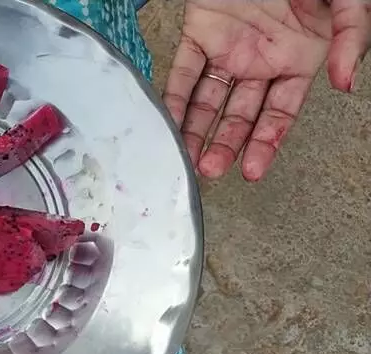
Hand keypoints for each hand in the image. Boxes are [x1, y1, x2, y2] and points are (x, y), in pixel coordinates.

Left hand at [163, 0, 369, 181]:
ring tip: (186, 156)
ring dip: (196, 129)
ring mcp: (229, 48)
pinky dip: (174, 95)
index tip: (252, 170)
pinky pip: (183, 69)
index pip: (279, 114)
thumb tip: (345, 83)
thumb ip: (351, 40)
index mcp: (298, 60)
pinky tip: (168, 119)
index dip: (266, 143)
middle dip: (225, 144)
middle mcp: (261, 61)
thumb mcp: (348, 3)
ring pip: (208, 99)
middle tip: (210, 170)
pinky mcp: (200, 31)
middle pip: (239, 115)